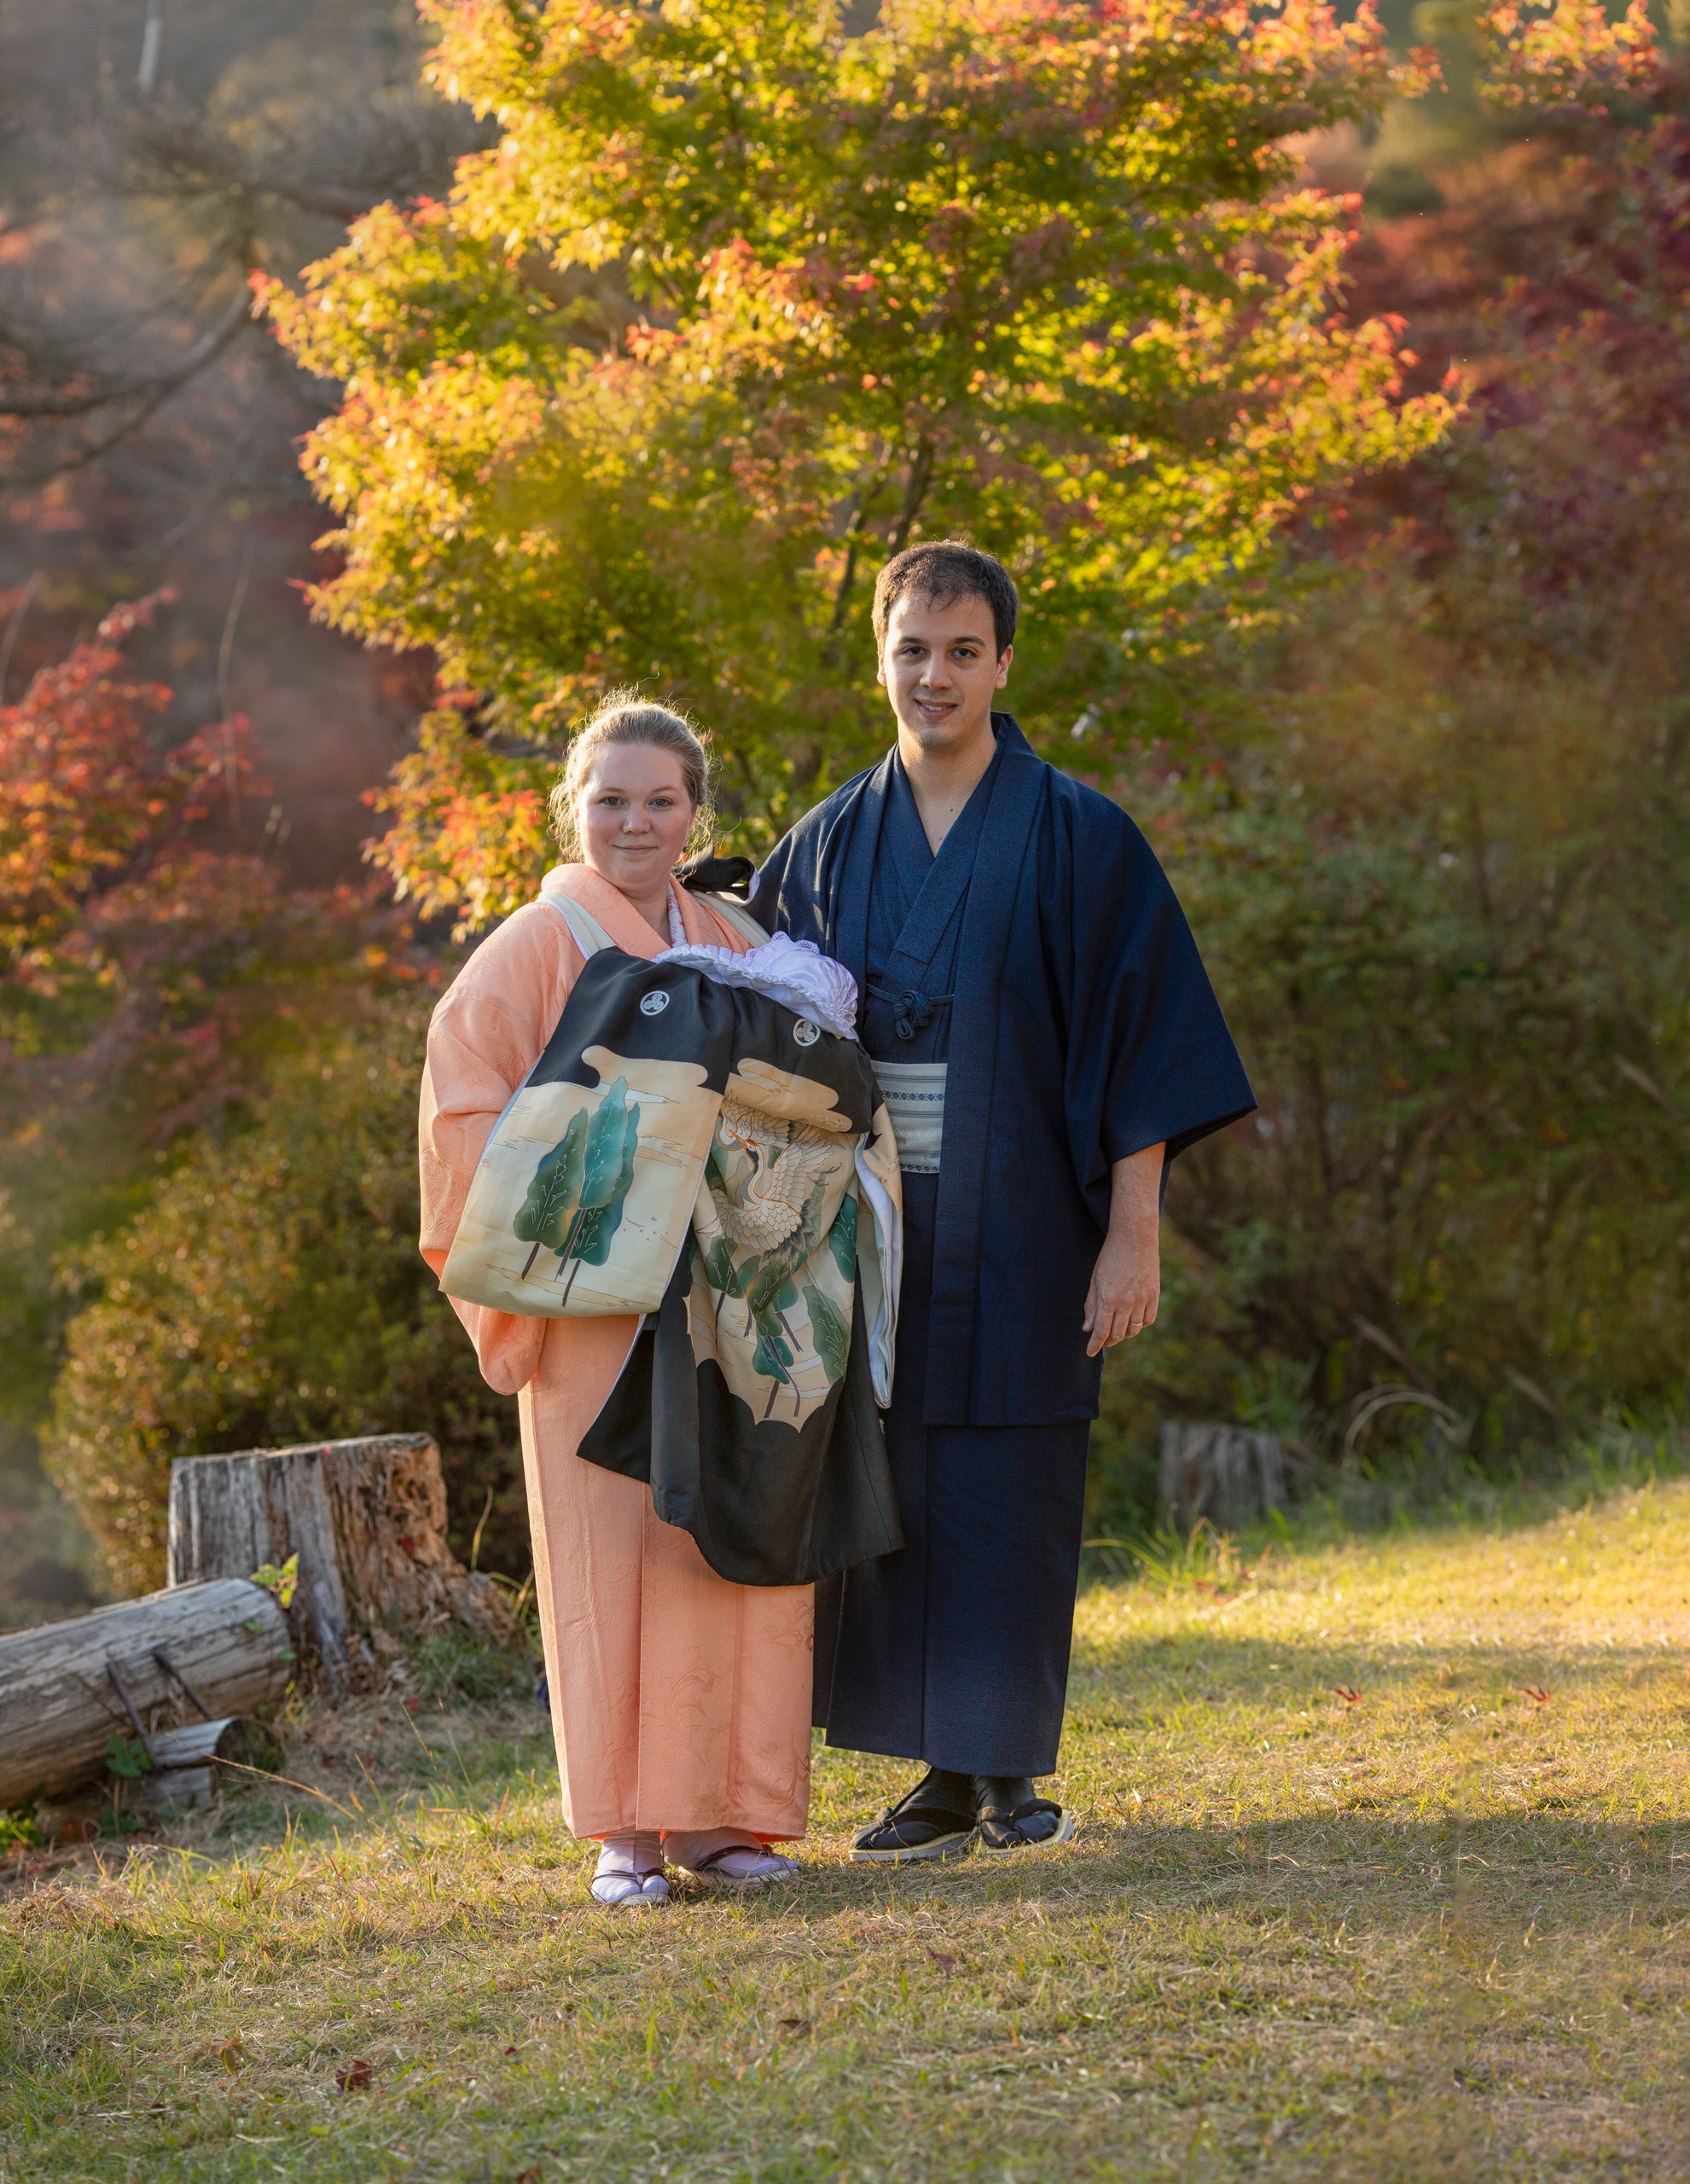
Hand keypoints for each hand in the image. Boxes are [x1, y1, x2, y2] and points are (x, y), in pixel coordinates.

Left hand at [1083, 1232, 1159, 1355]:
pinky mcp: (1154, 1295)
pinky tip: (1133, 1320)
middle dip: (1107, 1341)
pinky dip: (1140, 1325)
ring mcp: (1142, 1299)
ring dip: (1123, 1334)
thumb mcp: (1095, 1279)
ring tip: (1116, 1329)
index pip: (1101, 1331)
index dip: (1095, 1345)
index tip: (1090, 1352)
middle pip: (1117, 1334)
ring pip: (1133, 1330)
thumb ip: (1091, 1305)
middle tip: (1102, 1340)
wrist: (1134, 1238)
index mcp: (1108, 1298)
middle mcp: (1126, 1302)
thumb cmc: (1110, 1257)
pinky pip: (1148, 1320)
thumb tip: (1087, 1329)